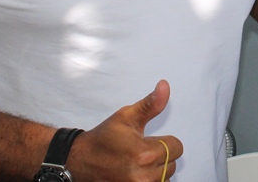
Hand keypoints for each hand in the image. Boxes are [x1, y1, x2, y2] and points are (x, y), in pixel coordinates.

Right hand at [67, 80, 182, 180]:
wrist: (80, 160)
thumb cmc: (104, 137)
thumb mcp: (126, 116)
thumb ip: (151, 104)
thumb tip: (164, 85)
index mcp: (144, 154)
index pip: (176, 147)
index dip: (164, 140)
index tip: (149, 140)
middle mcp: (143, 176)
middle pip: (172, 164)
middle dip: (160, 155)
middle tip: (140, 150)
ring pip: (165, 178)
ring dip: (156, 170)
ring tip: (138, 163)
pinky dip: (150, 180)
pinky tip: (137, 172)